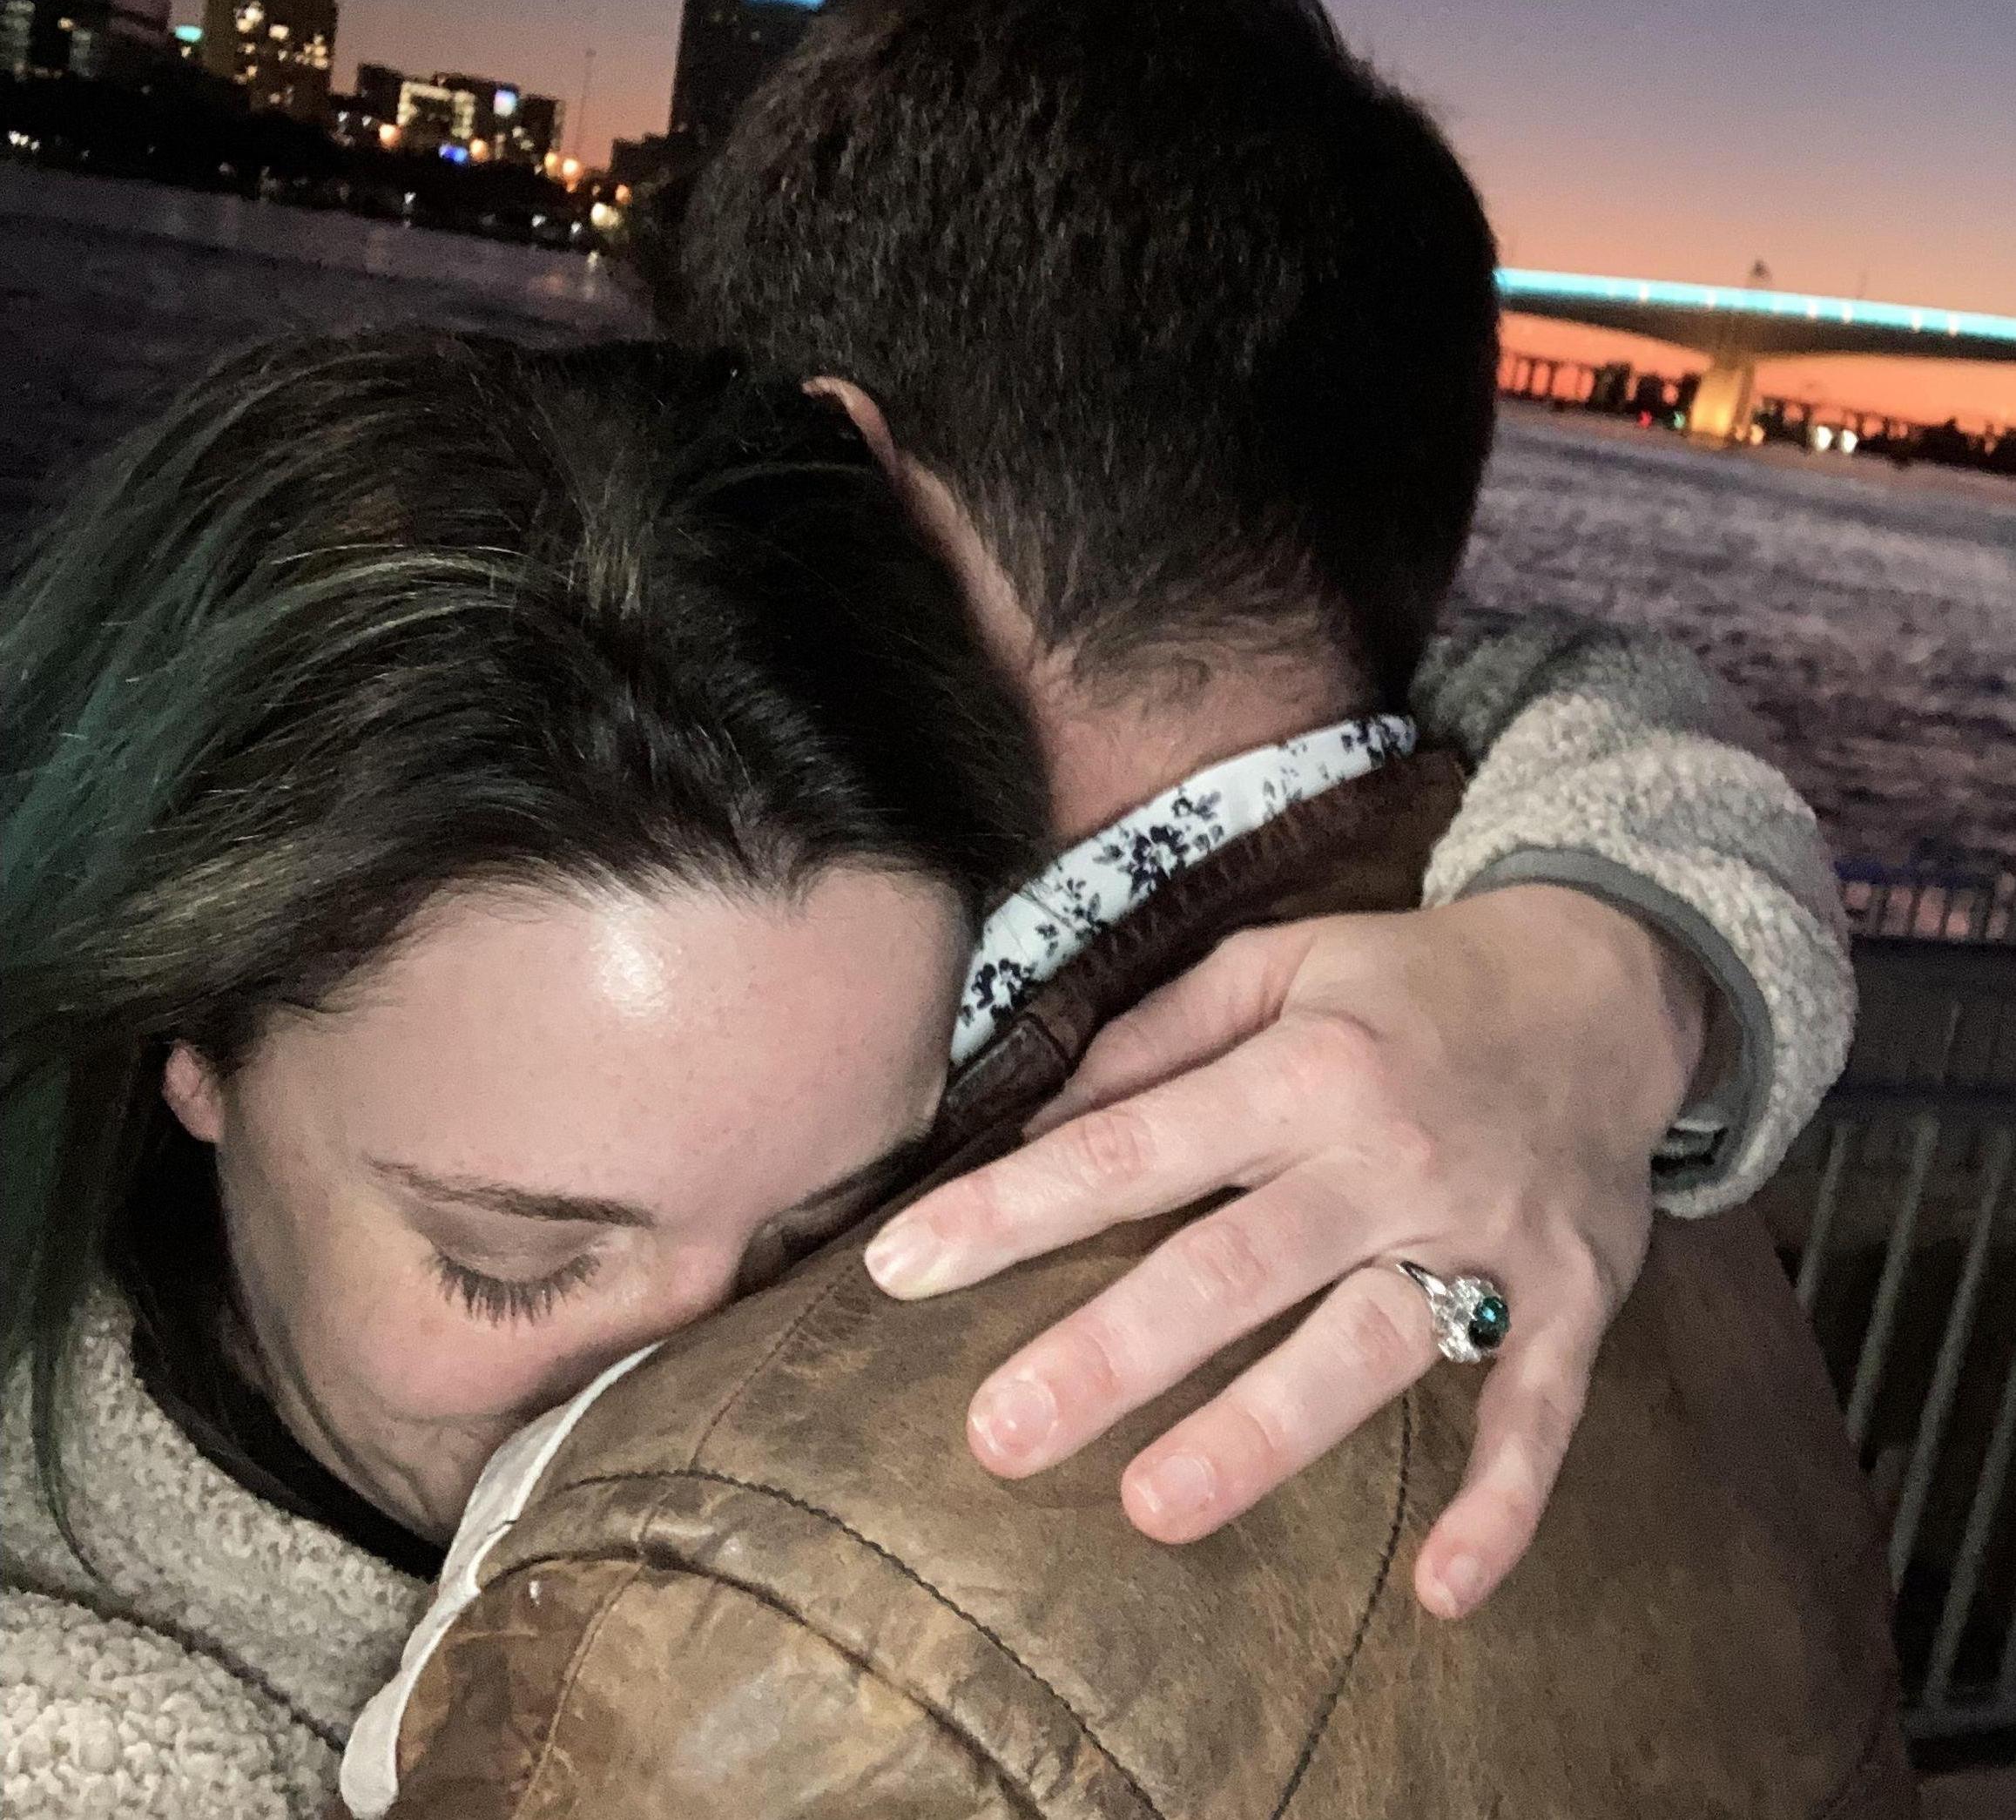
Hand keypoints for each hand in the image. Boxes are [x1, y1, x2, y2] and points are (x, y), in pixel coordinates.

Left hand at [864, 885, 1709, 1617]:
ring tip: (1151, 1508)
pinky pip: (1540, 1411)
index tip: (899, 1267)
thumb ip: (1158, 1035)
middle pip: (1232, 1265)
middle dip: (1110, 1352)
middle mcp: (1386, 1156)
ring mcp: (1482, 1236)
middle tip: (997, 1434)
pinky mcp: (1568, 1297)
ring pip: (1363, 1347)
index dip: (1011, 1209)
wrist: (1610, 981)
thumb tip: (1041, 1121)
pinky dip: (1502, 1504)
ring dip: (1262, 1432)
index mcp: (1306, 1067)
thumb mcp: (1281, 961)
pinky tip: (1442, 1592)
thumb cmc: (1412, 979)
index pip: (1130, 1147)